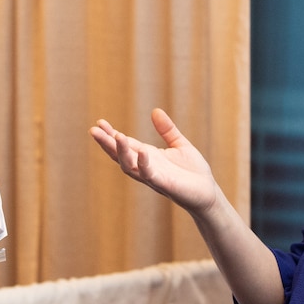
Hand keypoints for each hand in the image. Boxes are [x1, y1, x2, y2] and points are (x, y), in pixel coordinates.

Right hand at [90, 108, 221, 216]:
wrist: (209, 193)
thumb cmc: (193, 172)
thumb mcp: (180, 144)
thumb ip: (167, 130)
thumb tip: (155, 110)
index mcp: (148, 156)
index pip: (125, 145)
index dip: (111, 134)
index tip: (99, 123)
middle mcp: (146, 167)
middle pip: (120, 155)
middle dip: (106, 144)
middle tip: (94, 130)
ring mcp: (153, 177)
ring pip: (130, 166)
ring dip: (121, 152)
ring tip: (115, 136)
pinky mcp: (165, 185)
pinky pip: (150, 175)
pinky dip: (144, 164)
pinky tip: (142, 152)